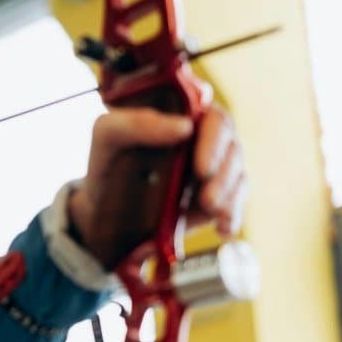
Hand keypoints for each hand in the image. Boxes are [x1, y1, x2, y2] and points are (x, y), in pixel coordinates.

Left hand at [69, 104, 246, 266]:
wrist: (105, 212)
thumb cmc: (107, 163)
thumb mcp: (107, 136)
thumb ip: (135, 122)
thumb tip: (184, 127)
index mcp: (182, 114)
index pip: (211, 115)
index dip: (213, 135)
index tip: (200, 162)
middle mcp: (204, 137)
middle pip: (230, 144)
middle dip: (222, 167)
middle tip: (205, 190)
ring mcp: (213, 166)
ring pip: (236, 172)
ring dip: (228, 191)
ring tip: (209, 207)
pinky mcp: (216, 195)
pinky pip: (235, 201)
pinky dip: (233, 214)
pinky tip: (224, 227)